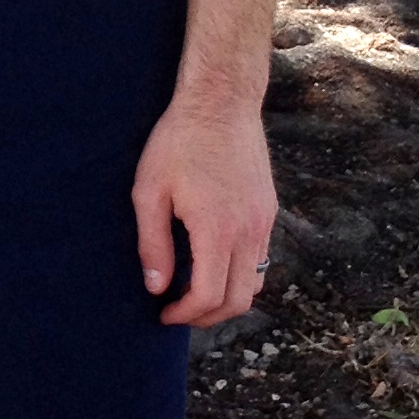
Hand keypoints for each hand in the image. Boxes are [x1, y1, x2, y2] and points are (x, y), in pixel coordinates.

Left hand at [132, 90, 275, 327]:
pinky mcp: (269, 209)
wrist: (221, 101)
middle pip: (239, 300)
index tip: (164, 313)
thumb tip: (156, 288)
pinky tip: (213, 263)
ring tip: (196, 292)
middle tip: (179, 312)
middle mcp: (248, 231)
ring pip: (256, 283)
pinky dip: (240, 274)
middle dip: (207, 317)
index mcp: (217, 229)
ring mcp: (264, 221)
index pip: (209, 296)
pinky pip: (261, 258)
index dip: (185, 315)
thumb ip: (153, 245)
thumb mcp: (150, 191)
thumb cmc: (179, 141)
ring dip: (227, 298)